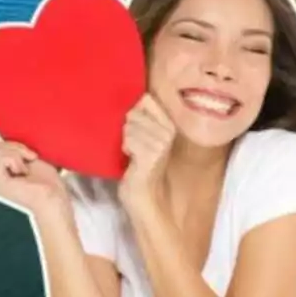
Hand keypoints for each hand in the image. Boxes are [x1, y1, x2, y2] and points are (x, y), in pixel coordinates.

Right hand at [0, 112, 68, 220]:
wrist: (53, 201)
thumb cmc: (48, 182)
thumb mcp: (32, 157)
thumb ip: (17, 147)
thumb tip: (7, 127)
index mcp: (0, 169)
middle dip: (17, 147)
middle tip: (30, 163)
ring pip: (0, 148)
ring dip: (20, 152)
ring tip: (30, 169)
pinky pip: (2, 156)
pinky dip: (17, 159)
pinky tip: (24, 173)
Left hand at [117, 94, 176, 212]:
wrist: (144, 197)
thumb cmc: (140, 165)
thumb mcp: (145, 138)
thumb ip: (142, 119)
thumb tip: (130, 101)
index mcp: (169, 124)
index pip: (146, 99)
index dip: (134, 110)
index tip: (135, 126)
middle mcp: (168, 131)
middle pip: (134, 112)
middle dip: (128, 128)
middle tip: (135, 146)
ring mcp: (161, 143)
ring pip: (129, 126)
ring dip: (126, 141)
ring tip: (134, 154)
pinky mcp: (152, 154)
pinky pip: (128, 140)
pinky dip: (126, 150)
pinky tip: (133, 160)